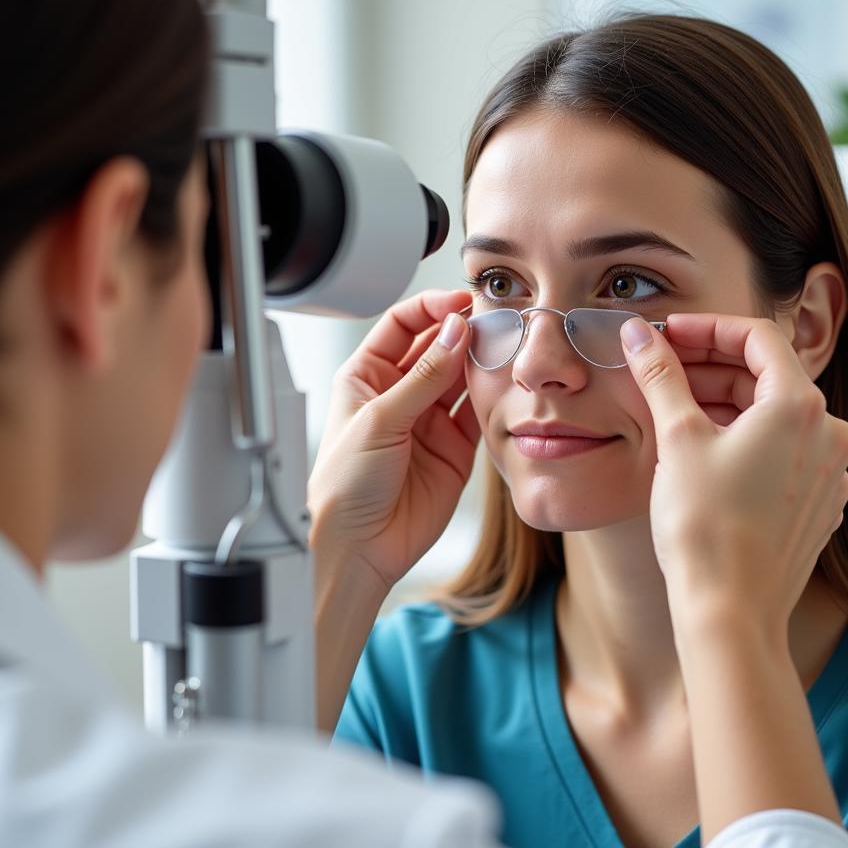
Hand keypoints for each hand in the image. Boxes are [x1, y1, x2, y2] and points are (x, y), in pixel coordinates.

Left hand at [309, 289, 479, 599]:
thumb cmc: (345, 487)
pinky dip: (491, 397)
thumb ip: (423, 377)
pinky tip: (503, 383)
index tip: (461, 301)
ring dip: (480, 361)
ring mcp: (428, 420)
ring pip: (460, 377)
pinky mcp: (453, 447)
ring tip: (502, 347)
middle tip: (491, 321)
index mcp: (366, 377)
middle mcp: (399, 394)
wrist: (362, 547)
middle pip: (436, 346)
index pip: (401, 325)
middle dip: (462, 331)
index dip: (431, 308)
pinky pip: (477, 412)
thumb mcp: (380, 421)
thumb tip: (454, 331)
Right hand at [619, 313, 847, 635]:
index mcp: (800, 408)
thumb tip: (639, 334)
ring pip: (771, 415)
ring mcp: (828, 471)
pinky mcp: (817, 503)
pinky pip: (780, 451)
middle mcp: (827, 434)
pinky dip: (742, 439)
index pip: (757, 337)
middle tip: (660, 369)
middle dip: (709, 367)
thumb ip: (659, 375)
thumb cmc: (705, 527)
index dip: (706, 328)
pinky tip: (700, 453)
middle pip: (765, 376)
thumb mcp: (676, 438)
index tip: (667, 336)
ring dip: (722, 403)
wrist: (729, 609)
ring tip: (672, 412)